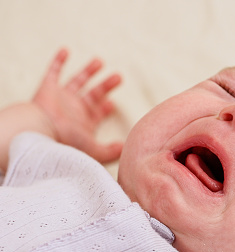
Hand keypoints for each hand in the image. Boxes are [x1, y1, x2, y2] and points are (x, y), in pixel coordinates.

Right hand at [32, 48, 122, 162]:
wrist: (40, 131)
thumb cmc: (66, 141)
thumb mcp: (94, 150)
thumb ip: (111, 151)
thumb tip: (126, 147)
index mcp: (84, 122)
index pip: (97, 113)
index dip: (106, 107)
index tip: (113, 103)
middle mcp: (73, 109)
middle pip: (93, 94)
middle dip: (105, 85)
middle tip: (118, 77)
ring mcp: (61, 98)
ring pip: (77, 81)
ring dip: (88, 71)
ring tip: (100, 61)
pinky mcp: (47, 89)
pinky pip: (52, 72)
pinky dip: (58, 61)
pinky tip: (66, 50)